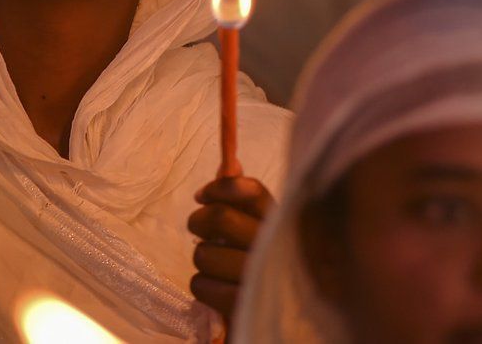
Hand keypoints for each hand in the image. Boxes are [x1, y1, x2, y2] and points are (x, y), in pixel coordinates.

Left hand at [186, 177, 272, 324]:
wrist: (282, 317)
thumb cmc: (263, 265)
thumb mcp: (260, 229)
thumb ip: (244, 199)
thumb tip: (231, 164)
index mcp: (279, 223)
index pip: (253, 191)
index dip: (221, 188)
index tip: (201, 196)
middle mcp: (274, 246)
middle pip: (220, 218)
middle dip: (199, 223)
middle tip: (200, 232)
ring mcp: (259, 277)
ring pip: (204, 254)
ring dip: (203, 260)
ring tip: (217, 268)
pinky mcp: (244, 304)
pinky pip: (201, 285)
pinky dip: (203, 287)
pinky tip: (219, 290)